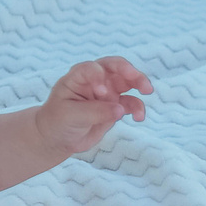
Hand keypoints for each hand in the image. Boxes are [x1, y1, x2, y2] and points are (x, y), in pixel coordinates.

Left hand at [35, 57, 153, 157]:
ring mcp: (107, 92)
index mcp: (78, 77)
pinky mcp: (115, 106)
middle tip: (141, 82)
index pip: (92, 68)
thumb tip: (120, 109)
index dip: (99, 76)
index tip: (101, 92)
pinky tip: (139, 118)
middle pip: (116, 67)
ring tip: (147, 91)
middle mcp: (95, 80)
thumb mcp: (71, 116)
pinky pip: (131, 103)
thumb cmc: (58, 121)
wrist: (58, 138)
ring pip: (128, 81)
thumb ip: (96, 111)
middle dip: (130, 71)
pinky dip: (138, 108)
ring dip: (140, 83)